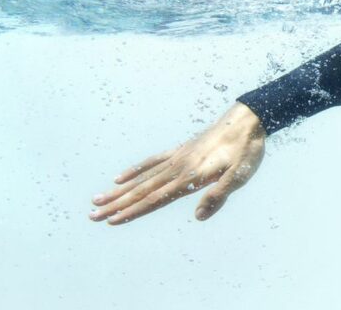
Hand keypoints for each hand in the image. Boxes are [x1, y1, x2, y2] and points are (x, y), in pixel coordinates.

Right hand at [89, 102, 265, 224]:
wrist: (248, 119)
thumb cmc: (246, 151)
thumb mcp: (239, 176)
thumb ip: (218, 196)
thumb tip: (198, 216)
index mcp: (190, 177)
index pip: (156, 199)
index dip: (133, 212)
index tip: (112, 221)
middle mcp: (178, 167)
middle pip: (142, 190)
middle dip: (117, 205)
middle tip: (92, 215)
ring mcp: (177, 157)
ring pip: (142, 177)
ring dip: (119, 191)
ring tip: (97, 199)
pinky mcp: (180, 150)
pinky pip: (152, 161)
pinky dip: (135, 170)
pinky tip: (120, 178)